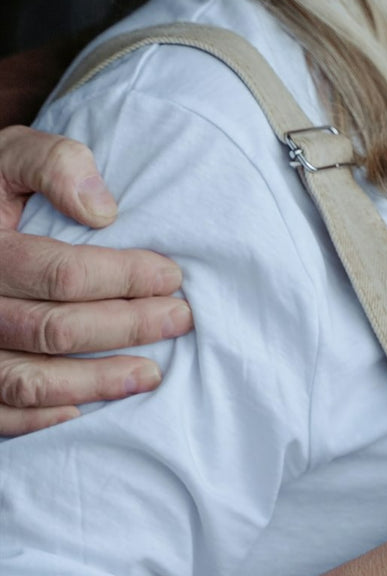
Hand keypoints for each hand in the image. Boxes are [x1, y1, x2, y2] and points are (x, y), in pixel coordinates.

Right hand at [0, 126, 191, 433]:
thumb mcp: (9, 156)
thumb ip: (52, 164)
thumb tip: (103, 211)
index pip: (62, 274)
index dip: (125, 278)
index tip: (172, 277)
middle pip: (55, 329)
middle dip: (128, 327)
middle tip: (180, 319)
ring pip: (28, 380)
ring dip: (96, 383)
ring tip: (151, 374)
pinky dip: (37, 419)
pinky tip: (82, 411)